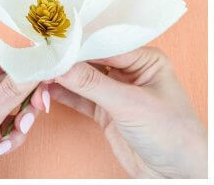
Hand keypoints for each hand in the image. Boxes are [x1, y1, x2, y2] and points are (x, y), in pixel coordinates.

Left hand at [0, 49, 47, 177]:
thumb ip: (9, 94)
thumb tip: (35, 70)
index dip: (25, 65)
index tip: (48, 73)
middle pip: (10, 79)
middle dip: (25, 99)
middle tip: (40, 109)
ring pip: (13, 101)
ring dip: (20, 120)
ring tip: (14, 136)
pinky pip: (9, 118)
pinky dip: (12, 133)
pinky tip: (3, 146)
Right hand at [51, 47, 206, 177]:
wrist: (180, 179)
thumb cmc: (173, 136)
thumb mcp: (131, 105)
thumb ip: (92, 84)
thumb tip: (60, 66)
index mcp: (143, 59)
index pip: (102, 46)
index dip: (76, 46)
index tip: (50, 46)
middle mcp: (128, 71)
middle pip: (88, 61)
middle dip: (64, 64)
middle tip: (39, 62)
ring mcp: (115, 92)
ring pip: (80, 80)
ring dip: (59, 81)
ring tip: (37, 81)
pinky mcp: (105, 112)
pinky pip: (79, 98)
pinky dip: (62, 96)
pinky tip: (45, 93)